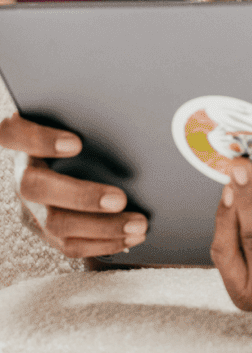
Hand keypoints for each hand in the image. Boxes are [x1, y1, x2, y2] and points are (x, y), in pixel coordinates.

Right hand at [0, 114, 146, 256]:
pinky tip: (131, 237)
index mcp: (23, 139)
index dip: (39, 139)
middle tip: (120, 199)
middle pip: (34, 187)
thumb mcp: (79, 120)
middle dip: (81, 196)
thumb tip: (135, 108)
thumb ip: (92, 116)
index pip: (12, 133)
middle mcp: (21, 172)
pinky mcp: (45, 229)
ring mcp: (30, 205)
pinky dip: (103, 242)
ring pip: (54, 222)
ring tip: (138, 224)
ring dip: (101, 227)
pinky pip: (68, 243)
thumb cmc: (83, 131)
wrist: (72, 161)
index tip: (76, 142)